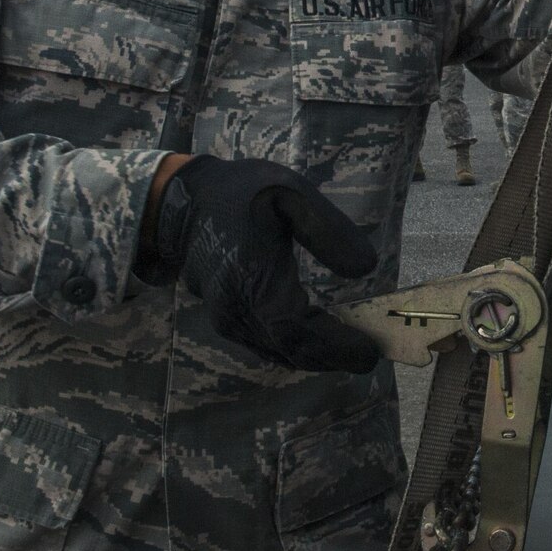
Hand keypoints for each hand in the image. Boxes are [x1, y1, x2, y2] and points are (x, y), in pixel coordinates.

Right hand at [142, 156, 384, 372]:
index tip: (370, 352)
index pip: (299, 331)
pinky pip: (266, 345)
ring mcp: (227, 319)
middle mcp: (237, 310)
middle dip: (333, 357)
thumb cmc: (240, 193)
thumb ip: (328, 231)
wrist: (181, 203)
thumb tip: (365, 268)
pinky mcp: (226, 319)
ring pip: (279, 352)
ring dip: (317, 356)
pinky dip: (296, 348)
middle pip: (292, 350)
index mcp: (254, 280)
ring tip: (354, 349)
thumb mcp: (290, 195)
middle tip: (370, 355)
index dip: (336, 347)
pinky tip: (320, 340)